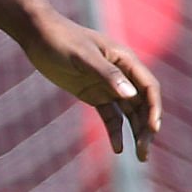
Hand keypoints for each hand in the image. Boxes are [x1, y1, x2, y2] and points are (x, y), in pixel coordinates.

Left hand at [23, 12, 160, 161]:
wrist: (36, 34)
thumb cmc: (61, 39)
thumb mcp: (83, 55)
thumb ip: (106, 74)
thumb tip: (132, 95)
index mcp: (124, 59)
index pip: (149, 87)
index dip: (154, 108)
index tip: (153, 129)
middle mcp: (121, 74)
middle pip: (143, 104)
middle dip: (146, 127)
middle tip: (143, 151)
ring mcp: (108, 85)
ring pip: (130, 113)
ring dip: (136, 133)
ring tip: (139, 156)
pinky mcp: (94, 94)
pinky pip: (111, 116)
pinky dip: (116, 132)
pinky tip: (118, 149)